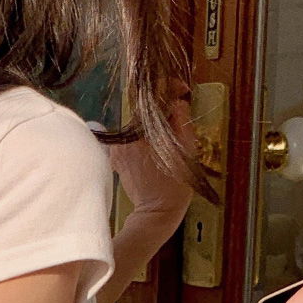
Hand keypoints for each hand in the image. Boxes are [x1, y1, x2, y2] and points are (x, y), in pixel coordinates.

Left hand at [109, 94, 197, 231]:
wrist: (157, 213)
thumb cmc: (174, 184)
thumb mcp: (186, 149)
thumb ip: (181, 120)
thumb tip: (177, 100)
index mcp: (139, 132)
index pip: (149, 97)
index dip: (167, 88)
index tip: (180, 90)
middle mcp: (123, 138)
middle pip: (142, 112)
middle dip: (160, 109)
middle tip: (177, 113)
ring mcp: (117, 149)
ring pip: (136, 125)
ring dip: (151, 124)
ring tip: (168, 132)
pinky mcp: (116, 159)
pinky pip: (130, 139)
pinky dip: (142, 138)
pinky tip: (154, 147)